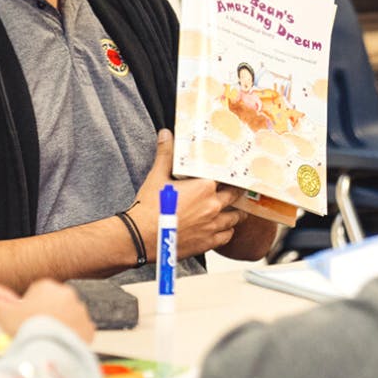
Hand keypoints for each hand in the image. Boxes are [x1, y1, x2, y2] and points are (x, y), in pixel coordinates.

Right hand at [0, 279, 94, 344]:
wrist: (49, 351)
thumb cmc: (27, 330)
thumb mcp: (2, 314)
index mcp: (47, 286)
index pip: (36, 291)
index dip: (28, 306)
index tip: (24, 319)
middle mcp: (67, 295)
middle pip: (53, 304)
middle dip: (45, 315)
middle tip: (34, 331)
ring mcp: (80, 311)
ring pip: (67, 317)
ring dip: (59, 326)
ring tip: (46, 341)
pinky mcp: (89, 328)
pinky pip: (78, 332)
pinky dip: (70, 338)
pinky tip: (58, 346)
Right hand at [130, 130, 245, 259]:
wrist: (141, 237)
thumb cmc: (149, 208)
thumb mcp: (157, 176)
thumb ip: (165, 154)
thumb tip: (166, 134)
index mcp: (204, 187)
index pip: (226, 176)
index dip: (230, 174)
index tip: (232, 173)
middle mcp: (213, 206)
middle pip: (234, 195)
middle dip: (235, 191)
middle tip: (235, 189)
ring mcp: (212, 226)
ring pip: (235, 217)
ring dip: (235, 212)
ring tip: (234, 209)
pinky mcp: (208, 243)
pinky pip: (227, 236)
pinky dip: (227, 231)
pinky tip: (224, 228)